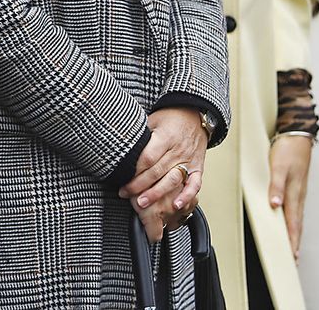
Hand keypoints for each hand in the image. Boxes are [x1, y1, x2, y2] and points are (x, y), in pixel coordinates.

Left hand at [120, 108, 207, 240]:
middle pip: (157, 171)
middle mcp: (178, 150)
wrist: (194, 114)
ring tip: (142, 203)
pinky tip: (176, 205)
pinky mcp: (197, 167)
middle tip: (125, 194)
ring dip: (157, 194)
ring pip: (172, 180)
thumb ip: (141, 137)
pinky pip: (194, 184)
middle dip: (139, 186)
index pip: (148, 157)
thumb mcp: (152, 120)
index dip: (134, 170)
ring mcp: (189, 160)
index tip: (122, 178)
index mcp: (165, 137)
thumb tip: (120, 148)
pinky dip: (186, 196)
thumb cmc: (169, 118)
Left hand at [267, 135, 312, 258]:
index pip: (292, 223)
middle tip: (294, 260)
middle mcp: (298, 195)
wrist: (297, 134)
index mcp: (294, 193)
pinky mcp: (297, 186)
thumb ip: (276, 186)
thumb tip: (275, 205)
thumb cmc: (288, 149)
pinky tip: (291, 223)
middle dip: (295, 243)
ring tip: (293, 248)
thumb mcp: (279, 166)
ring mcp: (299, 191)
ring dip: (295, 234)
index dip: (291, 240)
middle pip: (297, 224)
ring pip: (297, 217)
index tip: (292, 256)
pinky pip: (295, 209)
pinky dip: (294, 221)